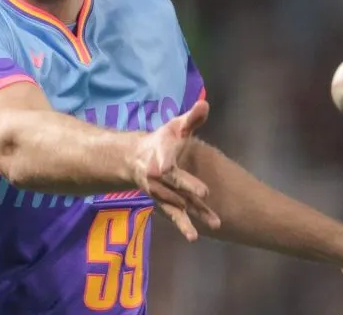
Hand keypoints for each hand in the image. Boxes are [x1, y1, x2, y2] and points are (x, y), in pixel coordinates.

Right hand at [130, 100, 220, 240]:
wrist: (135, 160)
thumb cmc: (161, 141)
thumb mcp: (175, 126)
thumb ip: (191, 118)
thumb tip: (205, 104)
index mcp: (162, 156)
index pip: (165, 159)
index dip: (165, 161)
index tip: (165, 166)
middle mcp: (159, 177)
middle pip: (175, 183)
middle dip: (188, 188)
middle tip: (204, 193)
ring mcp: (162, 192)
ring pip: (177, 203)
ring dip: (190, 215)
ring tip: (207, 226)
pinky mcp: (165, 202)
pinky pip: (174, 214)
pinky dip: (182, 224)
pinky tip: (193, 237)